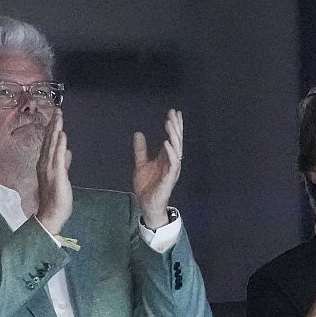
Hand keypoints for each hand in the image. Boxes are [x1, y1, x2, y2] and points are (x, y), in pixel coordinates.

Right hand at [36, 108, 72, 234]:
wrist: (50, 215)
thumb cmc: (55, 199)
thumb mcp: (61, 177)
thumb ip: (63, 164)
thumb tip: (67, 152)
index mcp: (45, 164)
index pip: (49, 143)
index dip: (52, 129)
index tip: (56, 117)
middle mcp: (44, 164)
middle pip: (49, 140)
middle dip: (53, 125)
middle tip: (57, 110)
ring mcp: (49, 169)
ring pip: (52, 145)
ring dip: (55, 130)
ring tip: (59, 116)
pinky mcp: (56, 175)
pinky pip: (58, 157)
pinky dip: (59, 145)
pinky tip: (61, 134)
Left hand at [133, 109, 182, 228]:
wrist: (146, 204)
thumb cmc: (147, 186)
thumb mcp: (141, 164)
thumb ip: (141, 149)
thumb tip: (138, 133)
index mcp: (166, 158)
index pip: (172, 138)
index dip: (174, 126)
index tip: (173, 112)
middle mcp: (171, 162)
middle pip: (177, 141)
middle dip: (176, 127)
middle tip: (174, 113)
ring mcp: (172, 169)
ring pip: (177, 149)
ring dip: (174, 136)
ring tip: (170, 123)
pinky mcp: (169, 178)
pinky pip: (173, 163)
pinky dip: (171, 152)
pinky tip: (167, 142)